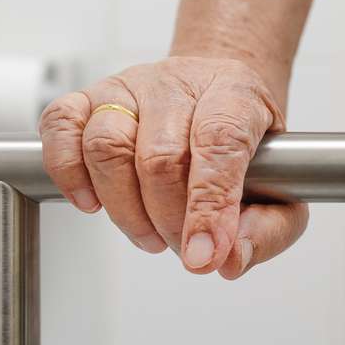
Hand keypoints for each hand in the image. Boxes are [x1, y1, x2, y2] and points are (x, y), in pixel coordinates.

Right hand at [38, 57, 308, 278]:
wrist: (215, 91)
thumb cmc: (245, 143)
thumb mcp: (283, 188)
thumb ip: (268, 229)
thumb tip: (229, 260)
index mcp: (233, 95)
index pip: (219, 143)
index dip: (209, 205)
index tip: (203, 256)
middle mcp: (176, 83)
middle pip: (159, 156)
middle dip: (168, 220)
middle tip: (182, 246)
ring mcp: (128, 87)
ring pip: (107, 145)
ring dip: (124, 209)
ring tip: (149, 234)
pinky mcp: (88, 97)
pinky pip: (61, 126)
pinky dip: (68, 171)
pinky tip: (92, 202)